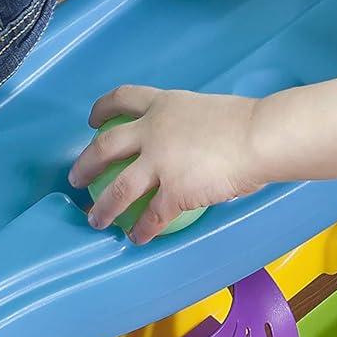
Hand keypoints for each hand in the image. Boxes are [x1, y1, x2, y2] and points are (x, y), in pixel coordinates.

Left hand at [69, 85, 263, 243]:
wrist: (260, 137)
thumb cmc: (248, 123)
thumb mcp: (208, 112)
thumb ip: (191, 128)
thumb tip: (192, 148)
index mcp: (164, 104)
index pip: (123, 98)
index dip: (102, 108)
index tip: (93, 120)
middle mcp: (153, 130)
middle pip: (106, 146)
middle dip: (85, 164)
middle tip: (77, 178)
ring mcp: (160, 161)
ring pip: (119, 187)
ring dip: (104, 207)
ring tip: (95, 220)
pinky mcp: (174, 190)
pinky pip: (152, 215)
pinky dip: (142, 229)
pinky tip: (138, 238)